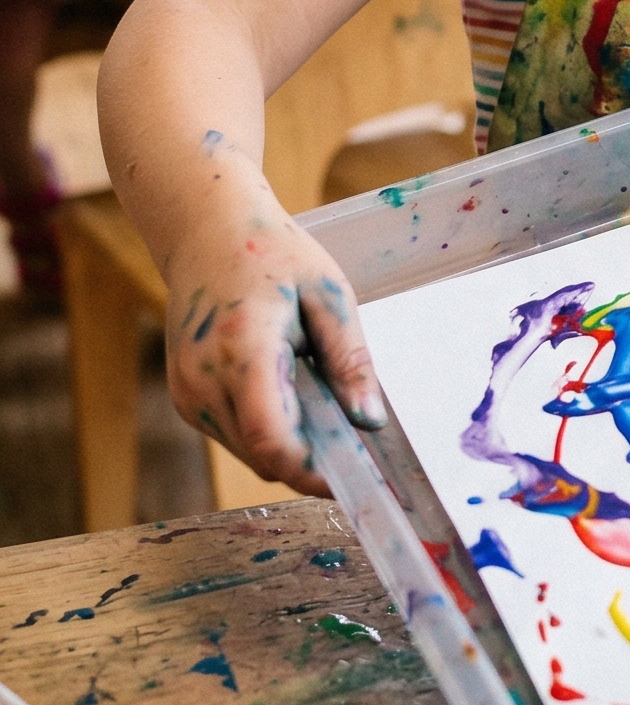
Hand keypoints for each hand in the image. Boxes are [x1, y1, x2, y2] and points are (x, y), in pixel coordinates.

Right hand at [162, 141, 385, 495]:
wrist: (205, 229)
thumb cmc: (272, 253)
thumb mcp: (329, 294)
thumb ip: (351, 360)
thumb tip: (369, 421)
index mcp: (242, 349)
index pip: (273, 440)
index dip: (314, 471)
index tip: (354, 475)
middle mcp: (203, 380)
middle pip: (264, 456)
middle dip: (312, 459)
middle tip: (354, 438)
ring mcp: (187, 393)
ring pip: (249, 453)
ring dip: (290, 445)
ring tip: (321, 400)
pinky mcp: (185, 398)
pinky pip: (233, 435)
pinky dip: (267, 429)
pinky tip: (290, 392)